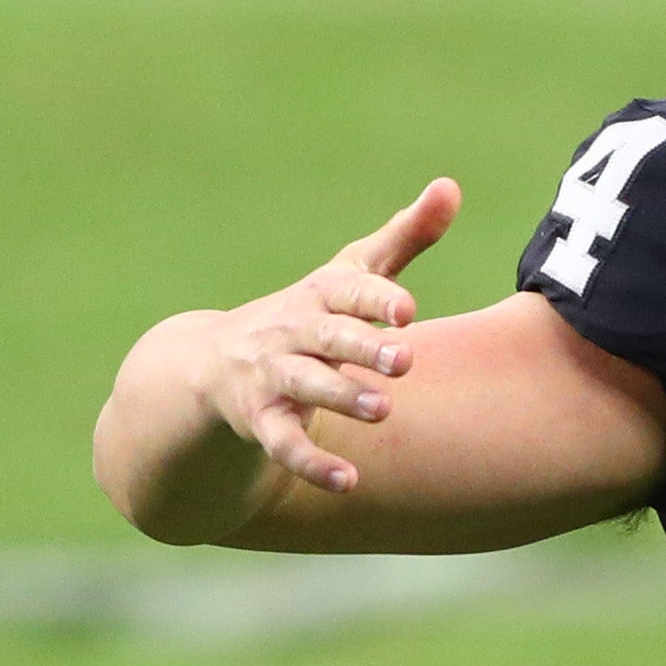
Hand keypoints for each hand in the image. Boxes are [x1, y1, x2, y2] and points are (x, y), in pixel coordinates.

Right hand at [202, 181, 456, 495]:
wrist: (213, 365)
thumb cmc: (310, 313)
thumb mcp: (351, 273)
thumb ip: (406, 236)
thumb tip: (452, 186)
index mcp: (320, 294)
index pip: (349, 290)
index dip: (376, 298)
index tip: (407, 309)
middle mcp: (293, 331)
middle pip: (327, 336)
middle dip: (362, 345)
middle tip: (405, 358)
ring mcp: (272, 375)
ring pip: (304, 385)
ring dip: (340, 396)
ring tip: (382, 408)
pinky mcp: (259, 420)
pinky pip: (283, 443)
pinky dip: (312, 463)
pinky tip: (347, 480)